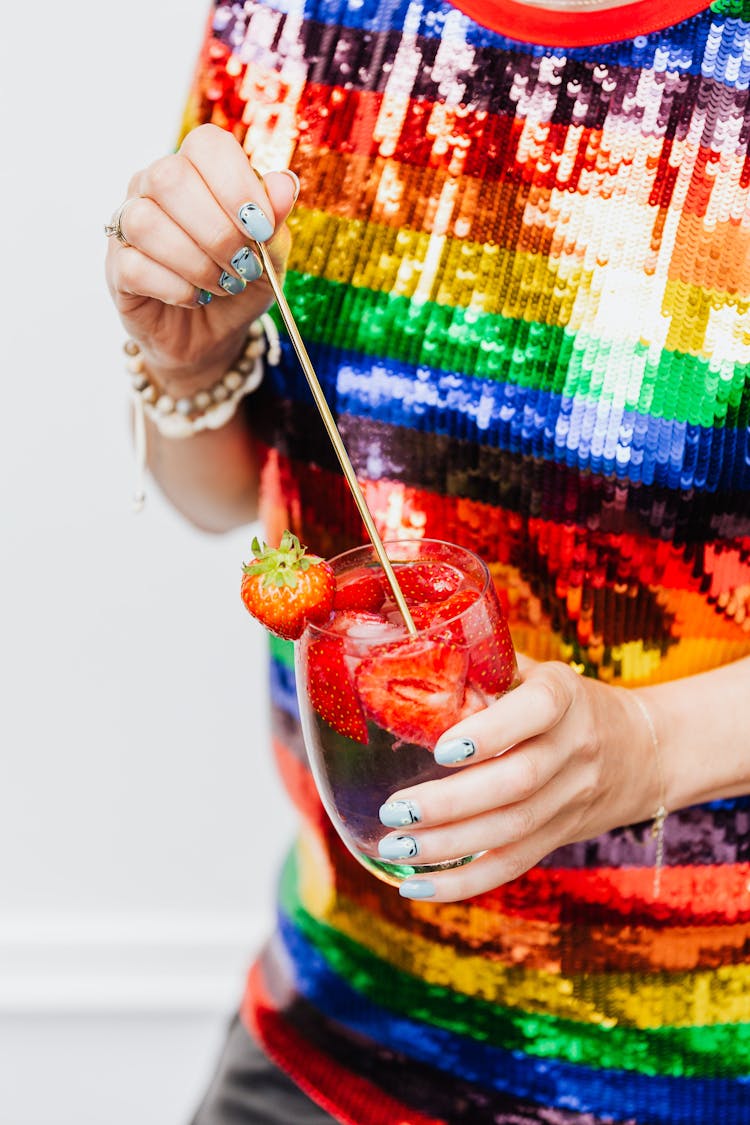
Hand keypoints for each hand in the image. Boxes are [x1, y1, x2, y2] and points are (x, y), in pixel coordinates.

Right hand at [105, 123, 296, 395]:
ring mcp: (128, 225)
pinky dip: (176, 288)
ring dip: (196, 262)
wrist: (212, 337)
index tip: (261, 228)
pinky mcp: (116, 268)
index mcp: (197, 170)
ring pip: (146, 222)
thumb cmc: (240, 284)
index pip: (206, 144)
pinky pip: (135, 266)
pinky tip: (195, 298)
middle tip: (243, 265)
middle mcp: (154, 187)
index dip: (237, 184)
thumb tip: (283, 183)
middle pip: (170, 178)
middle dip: (218, 230)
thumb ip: (276, 221)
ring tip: (222, 284)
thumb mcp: (270, 257)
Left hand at [378, 656, 660, 901]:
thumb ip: (485, 669)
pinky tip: (417, 887)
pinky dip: (464, 882)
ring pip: (513, 829)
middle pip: (518, 782)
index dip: (492, 732)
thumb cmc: (566, 702)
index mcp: (565, 696)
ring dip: (448, 846)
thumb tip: (412, 664)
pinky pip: (514, 863)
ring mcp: (571, 798)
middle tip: (395, 810)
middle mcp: (574, 748)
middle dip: (451, 802)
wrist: (646, 750)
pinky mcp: (561, 835)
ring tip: (395, 847)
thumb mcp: (537, 673)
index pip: (537, 711)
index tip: (441, 748)